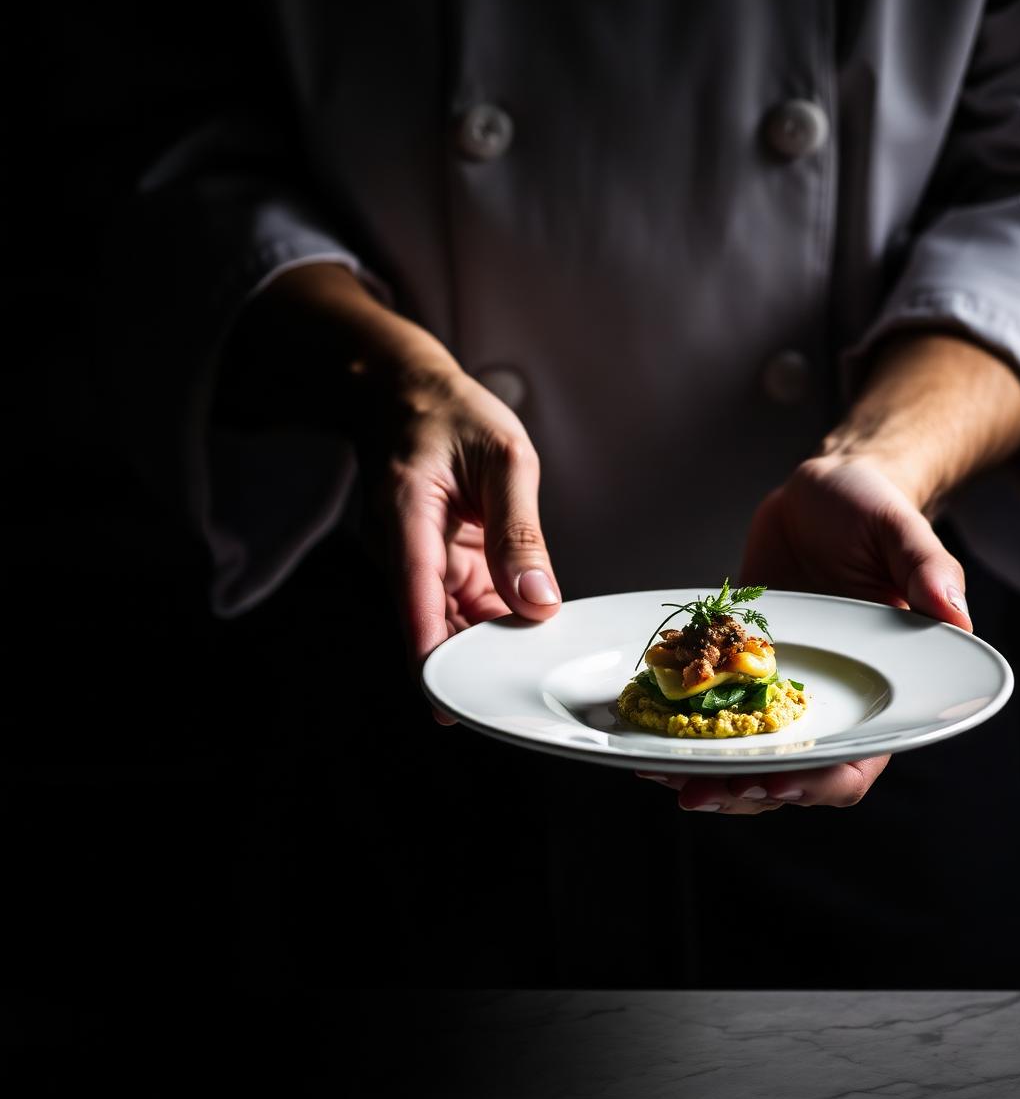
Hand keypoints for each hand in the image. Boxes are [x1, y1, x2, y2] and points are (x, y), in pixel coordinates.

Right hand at [215, 263, 561, 720]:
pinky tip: (527, 629)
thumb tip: (537, 600)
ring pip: (451, 622)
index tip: (451, 704)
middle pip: (434, 625)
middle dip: (474, 661)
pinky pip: (464, 605)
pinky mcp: (437, 565)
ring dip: (489, 642)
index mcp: (406, 520)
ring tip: (536, 660)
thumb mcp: (504, 459)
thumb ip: (520, 531)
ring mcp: (419, 562)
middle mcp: (403, 551)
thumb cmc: (453, 415)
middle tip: (525, 690)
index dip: (434, 656)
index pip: (418, 601)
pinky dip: (494, 619)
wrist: (409, 395)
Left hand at [639, 453, 971, 812]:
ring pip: (746, 757)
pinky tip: (645, 742)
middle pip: (791, 773)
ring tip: (663, 776)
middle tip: (695, 792)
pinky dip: (681, 736)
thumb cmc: (872, 511)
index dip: (818, 781)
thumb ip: (929, 570)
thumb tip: (955, 614)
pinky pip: (710, 715)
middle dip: (744, 790)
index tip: (775, 781)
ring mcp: (779, 691)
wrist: (818, 494)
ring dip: (707, 775)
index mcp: (880, 689)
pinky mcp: (737, 672)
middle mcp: (830, 702)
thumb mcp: (902, 530)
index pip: (857, 761)